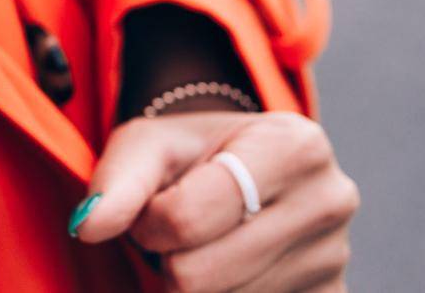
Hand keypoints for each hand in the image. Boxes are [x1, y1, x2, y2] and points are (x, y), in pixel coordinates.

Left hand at [73, 111, 358, 291]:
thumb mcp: (149, 144)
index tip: (151, 208)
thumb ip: (115, 182)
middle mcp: (329, 201)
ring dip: (190, 284)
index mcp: (292, 146)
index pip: (185, 219)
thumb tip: (87, 227)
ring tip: (202, 245)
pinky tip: (227, 268)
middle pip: (199, 277)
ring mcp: (337, 259)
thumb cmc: (192, 154)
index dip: (148, 223)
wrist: (245, 170)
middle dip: (166, 258)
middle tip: (173, 232)